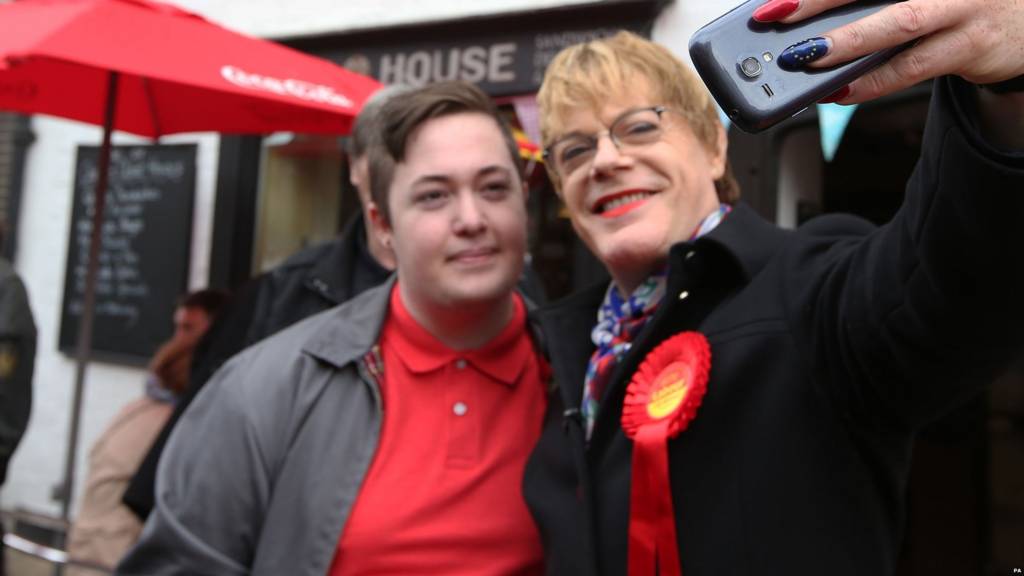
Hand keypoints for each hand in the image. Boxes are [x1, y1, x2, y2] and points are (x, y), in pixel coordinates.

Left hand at [756, 0, 1023, 102]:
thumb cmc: (957, 2)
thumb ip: (870, 0)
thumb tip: (805, 19)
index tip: (774, 0)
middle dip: (818, 1)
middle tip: (775, 17)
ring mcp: (963, 6)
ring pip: (898, 24)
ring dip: (845, 44)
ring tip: (802, 60)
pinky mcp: (972, 44)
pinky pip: (912, 67)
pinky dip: (870, 82)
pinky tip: (838, 91)